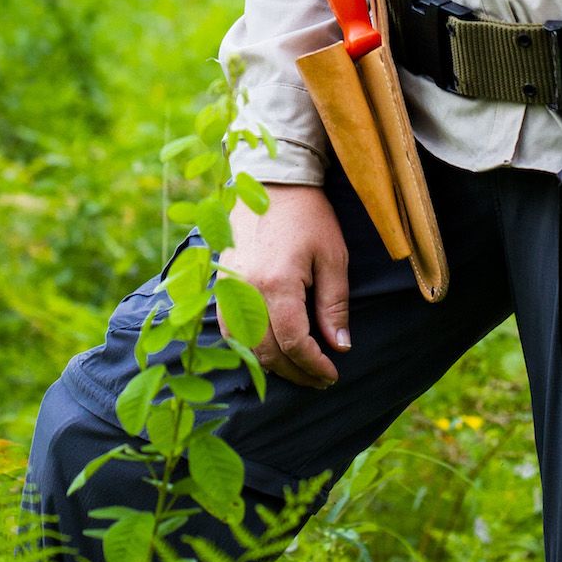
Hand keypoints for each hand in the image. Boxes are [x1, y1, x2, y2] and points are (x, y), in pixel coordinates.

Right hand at [217, 183, 351, 387]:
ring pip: (245, 345)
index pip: (295, 344)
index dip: (314, 366)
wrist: (271, 181)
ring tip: (297, 369)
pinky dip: (249, 346)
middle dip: (295, 372)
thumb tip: (340, 346)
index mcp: (277, 285)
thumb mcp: (332, 257)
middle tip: (319, 380)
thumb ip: (334, 305)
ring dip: (271, 365)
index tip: (332, 375)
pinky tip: (269, 349)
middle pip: (268, 352)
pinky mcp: (221, 282)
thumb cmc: (308, 216)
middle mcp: (247, 291)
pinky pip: (229, 327)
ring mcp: (229, 287)